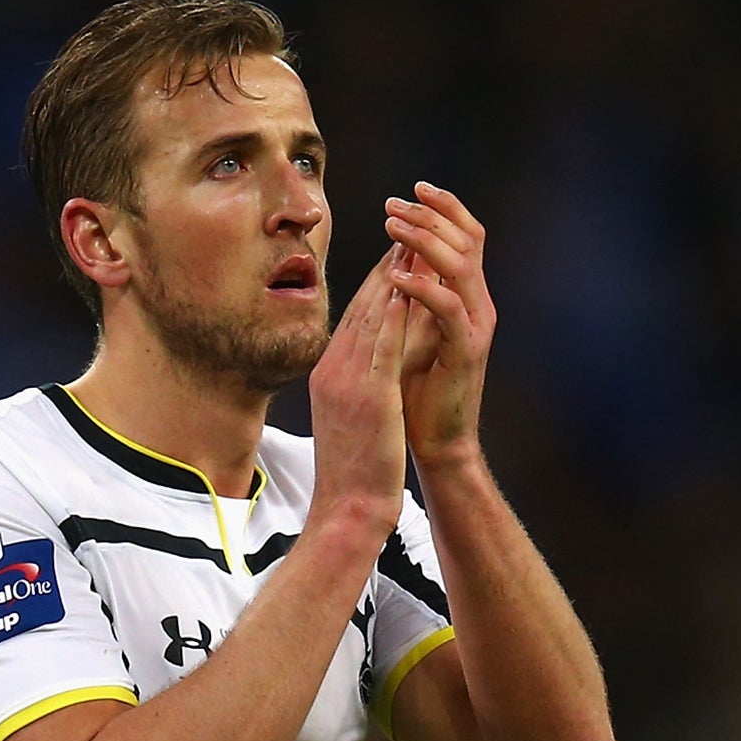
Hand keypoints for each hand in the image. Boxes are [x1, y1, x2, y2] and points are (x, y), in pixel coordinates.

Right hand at [307, 243, 410, 533]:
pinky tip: (407, 285)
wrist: (348, 509)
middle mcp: (333, 370)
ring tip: (412, 243)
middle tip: (406, 231)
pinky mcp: (368, 394)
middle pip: (362, 308)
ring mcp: (348, 380)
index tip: (396, 255)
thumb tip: (376, 366)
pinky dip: (394, 311)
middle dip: (386, 267)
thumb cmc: (354, 474)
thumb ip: (359, 387)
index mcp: (328, 375)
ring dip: (393, 276)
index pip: (355, 318)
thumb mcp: (350, 420)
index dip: (376, 282)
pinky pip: (382, 344)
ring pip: (372, 317)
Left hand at [384, 181, 496, 468]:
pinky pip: (448, 309)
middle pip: (467, 241)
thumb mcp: (413, 333)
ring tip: (390, 227)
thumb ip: (413, 297)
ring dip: (424, 242)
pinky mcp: (466, 351)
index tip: (412, 190)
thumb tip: (398, 257)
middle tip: (393, 205)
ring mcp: (476, 327)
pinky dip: (421, 289)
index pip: (466, 238)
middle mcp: (478, 306)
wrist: (437, 442)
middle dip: (430, 217)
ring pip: (461, 267)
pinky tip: (395, 278)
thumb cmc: (419, 392)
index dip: (444, 209)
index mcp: (468, 298)